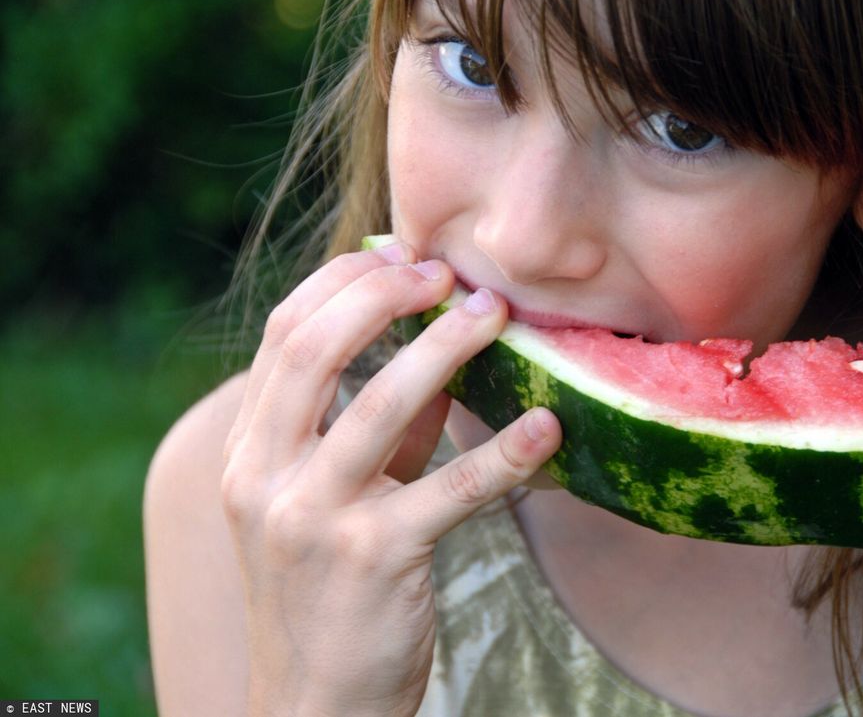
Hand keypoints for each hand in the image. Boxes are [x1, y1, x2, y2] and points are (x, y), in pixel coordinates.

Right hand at [219, 241, 561, 716]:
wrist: (316, 703)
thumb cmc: (331, 589)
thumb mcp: (335, 498)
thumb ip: (380, 430)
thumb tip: (441, 353)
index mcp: (249, 453)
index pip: (282, 337)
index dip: (342, 283)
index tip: (401, 256)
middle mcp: (264, 478)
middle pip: (313, 351)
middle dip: (384, 297)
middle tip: (449, 276)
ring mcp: (312, 519)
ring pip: (378, 407)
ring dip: (445, 350)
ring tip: (496, 316)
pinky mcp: (373, 561)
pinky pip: (449, 492)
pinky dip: (503, 454)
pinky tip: (548, 426)